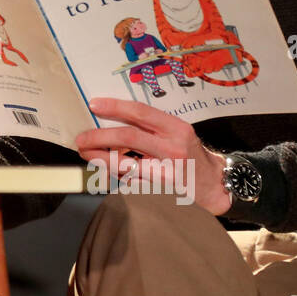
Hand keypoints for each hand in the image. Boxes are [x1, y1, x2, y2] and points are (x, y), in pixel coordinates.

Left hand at [75, 97, 230, 213]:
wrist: (214, 184)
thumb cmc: (190, 155)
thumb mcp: (177, 133)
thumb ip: (150, 128)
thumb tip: (111, 120)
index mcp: (176, 128)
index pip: (141, 113)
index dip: (115, 107)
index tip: (94, 105)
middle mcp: (173, 148)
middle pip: (129, 137)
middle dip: (99, 137)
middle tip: (81, 139)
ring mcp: (168, 171)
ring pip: (125, 163)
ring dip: (101, 158)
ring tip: (87, 153)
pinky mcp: (162, 190)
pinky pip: (131, 180)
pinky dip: (116, 174)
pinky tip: (109, 170)